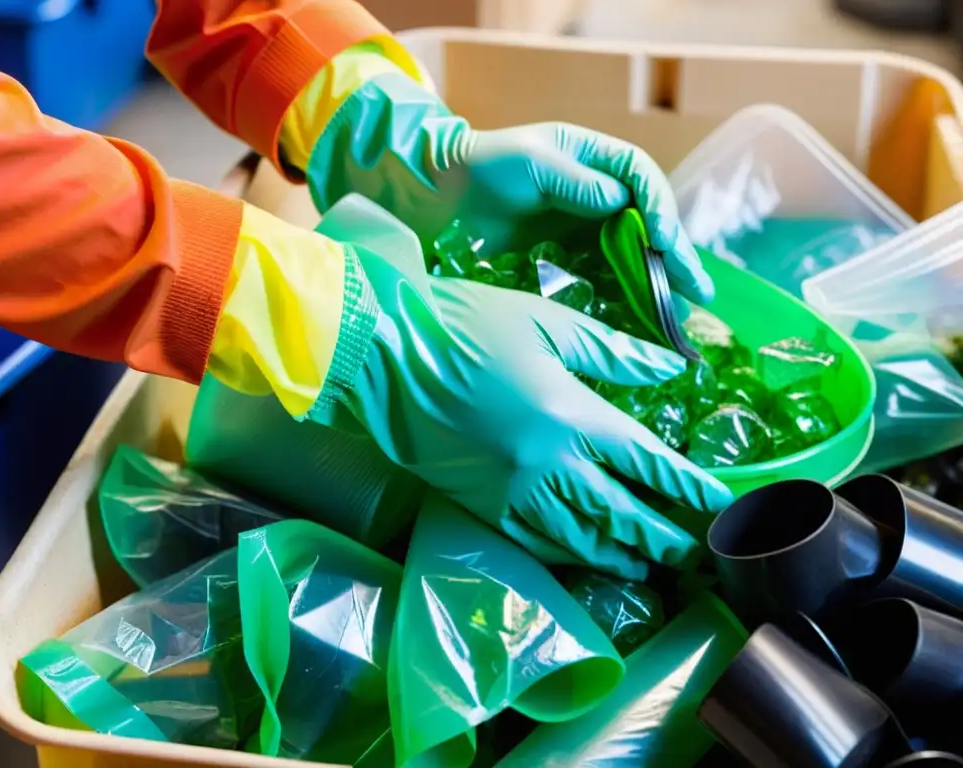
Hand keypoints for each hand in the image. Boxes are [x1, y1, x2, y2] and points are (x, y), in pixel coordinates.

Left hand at [307, 73, 712, 303]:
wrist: (432, 196)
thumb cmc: (477, 168)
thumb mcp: (526, 163)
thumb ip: (573, 181)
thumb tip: (619, 202)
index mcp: (592, 160)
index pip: (639, 180)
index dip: (657, 208)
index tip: (662, 238)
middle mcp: (594, 194)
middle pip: (645, 225)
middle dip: (673, 256)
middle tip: (700, 289)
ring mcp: (580, 229)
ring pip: (629, 257)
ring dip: (656, 284)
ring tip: (683, 315)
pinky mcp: (562, 260)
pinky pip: (601, 279)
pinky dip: (622, 299)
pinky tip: (641, 322)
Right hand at [310, 196, 731, 578]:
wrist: (384, 353)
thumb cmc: (467, 324)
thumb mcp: (548, 324)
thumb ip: (613, 352)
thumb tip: (670, 367)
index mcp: (571, 415)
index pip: (646, 460)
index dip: (686, 485)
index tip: (718, 504)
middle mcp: (548, 465)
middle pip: (620, 512)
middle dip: (660, 535)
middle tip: (692, 552)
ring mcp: (512, 491)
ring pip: (578, 538)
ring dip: (618, 555)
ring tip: (644, 567)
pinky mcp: (479, 503)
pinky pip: (533, 541)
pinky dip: (565, 554)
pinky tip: (582, 557)